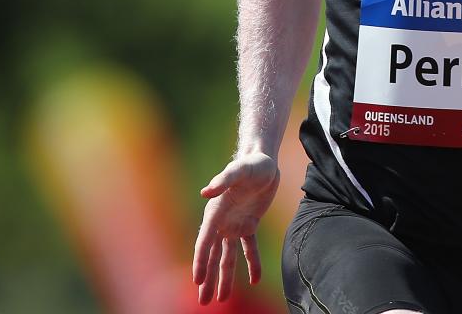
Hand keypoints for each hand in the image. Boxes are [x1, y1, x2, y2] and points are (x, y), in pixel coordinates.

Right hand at [191, 153, 279, 304]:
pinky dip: (252, 263)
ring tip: (221, 298)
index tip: (197, 281)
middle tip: (203, 301)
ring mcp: (235, 225)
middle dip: (207, 278)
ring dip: (225, 277)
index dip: (200, 262)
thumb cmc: (250, 164)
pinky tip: (255, 279)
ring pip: (227, 256)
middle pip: (211, 255)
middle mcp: (221, 222)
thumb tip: (205, 192)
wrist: (263, 161)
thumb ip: (223, 180)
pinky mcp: (250, 224)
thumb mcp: (239, 170)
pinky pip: (250, 248)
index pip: (204, 242)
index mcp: (215, 213)